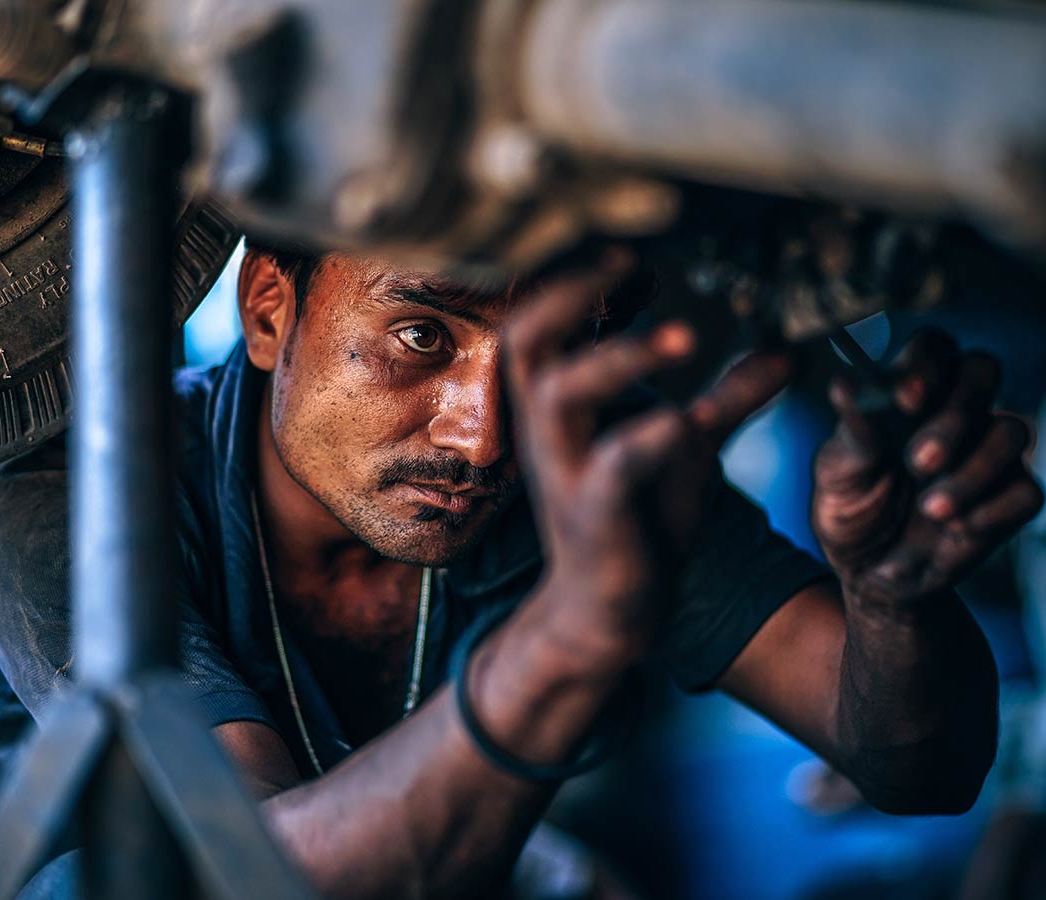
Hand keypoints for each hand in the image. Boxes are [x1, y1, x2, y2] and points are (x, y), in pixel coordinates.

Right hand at [504, 262, 793, 660]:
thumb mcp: (685, 447)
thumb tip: (787, 349)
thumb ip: (727, 398)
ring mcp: (564, 472)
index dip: (574, 276)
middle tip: (626, 261)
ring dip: (618, 357)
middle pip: (526, 339)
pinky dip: (646, 438)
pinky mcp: (592, 516)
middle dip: (570, 292)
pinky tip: (685, 420)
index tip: (629, 248)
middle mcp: (548, 430)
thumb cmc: (635, 520)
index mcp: (561, 404)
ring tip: (686, 336)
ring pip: (558, 395)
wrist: (606, 613)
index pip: (541, 318)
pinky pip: (608, 468)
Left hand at [813, 328, 1043, 607]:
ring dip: (971, 472)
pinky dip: (987, 512)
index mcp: (909, 395)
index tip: (905, 401)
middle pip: (984, 370)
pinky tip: (952, 529)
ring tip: (928, 508)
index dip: (927, 364)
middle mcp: (955, 414)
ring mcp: (988, 453)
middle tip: (917, 461)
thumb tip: (845, 385)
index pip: (934, 347)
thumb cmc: (850, 509)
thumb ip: (852, 431)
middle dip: (955, 415)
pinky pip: (1025, 491)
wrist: (869, 574)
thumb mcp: (837, 472)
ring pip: (1012, 431)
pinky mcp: (1010, 498)